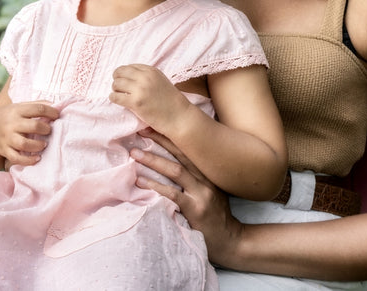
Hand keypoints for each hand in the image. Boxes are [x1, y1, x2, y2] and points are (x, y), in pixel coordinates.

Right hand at [0, 101, 57, 167]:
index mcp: (17, 110)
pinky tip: (37, 158)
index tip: (57, 115)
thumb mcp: (19, 106)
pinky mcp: (5, 151)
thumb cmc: (9, 116)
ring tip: (43, 144)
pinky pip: (16, 158)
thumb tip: (57, 105)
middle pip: (33, 126)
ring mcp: (7, 138)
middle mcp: (11, 124)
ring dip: (38, 145)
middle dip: (45, 129)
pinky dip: (28, 160)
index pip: (37, 108)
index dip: (51, 112)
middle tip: (48, 131)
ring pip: (24, 144)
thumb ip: (35, 105)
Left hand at [110, 64, 191, 131]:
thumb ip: (147, 77)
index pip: (129, 67)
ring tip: (120, 95)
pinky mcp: (136, 102)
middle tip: (119, 88)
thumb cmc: (170, 101)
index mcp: (151, 71)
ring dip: (115, 90)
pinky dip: (114, 98)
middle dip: (117, 79)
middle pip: (120, 72)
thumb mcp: (160, 81)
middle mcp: (145, 77)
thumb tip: (128, 76)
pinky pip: (115, 97)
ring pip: (116, 84)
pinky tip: (118, 101)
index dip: (124, 74)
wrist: (179, 116)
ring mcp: (140, 89)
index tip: (125, 81)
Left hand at [131, 126, 244, 267]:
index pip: (189, 148)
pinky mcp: (196, 209)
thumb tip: (174, 165)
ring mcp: (202, 193)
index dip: (171, 136)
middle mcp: (206, 179)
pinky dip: (155, 186)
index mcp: (209, 172)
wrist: (231, 240)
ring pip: (175, 170)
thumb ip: (198, 179)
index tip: (154, 125)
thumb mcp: (213, 191)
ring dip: (153, 161)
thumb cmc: (217, 216)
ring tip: (135, 154)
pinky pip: (172, 194)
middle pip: (181, 154)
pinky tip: (141, 182)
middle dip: (160, 141)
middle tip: (141, 131)